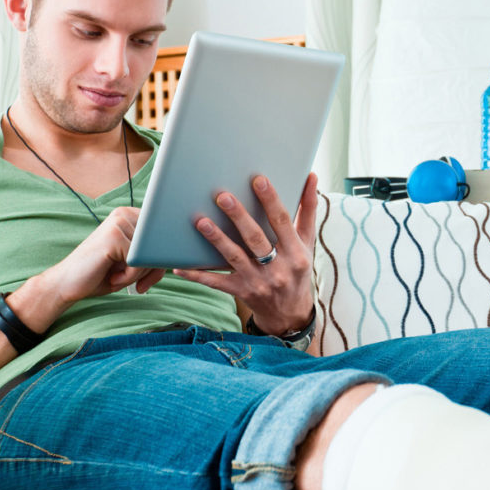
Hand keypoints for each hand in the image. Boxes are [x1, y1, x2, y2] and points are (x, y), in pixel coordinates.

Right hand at [36, 206, 165, 306]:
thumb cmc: (103, 274)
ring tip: (117, 276)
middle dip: (151, 271)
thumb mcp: (134, 263)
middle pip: (160, 246)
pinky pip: (139, 263)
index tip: (147, 279)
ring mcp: (119, 223)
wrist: (67, 283)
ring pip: (151, 255)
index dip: (160, 262)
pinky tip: (112, 277)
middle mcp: (125, 214)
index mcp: (131, 216)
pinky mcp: (114, 236)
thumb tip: (174, 251)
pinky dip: (129, 277)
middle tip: (135, 283)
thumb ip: (154, 254)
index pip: (164, 237)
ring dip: (138, 275)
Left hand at [174, 173, 318, 335]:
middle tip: (222, 196)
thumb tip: (311, 176)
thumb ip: (308, 210)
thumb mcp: (307, 242)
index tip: (258, 180)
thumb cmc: (297, 269)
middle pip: (256, 238)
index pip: (282, 221)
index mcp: (296, 253)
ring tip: (201, 221)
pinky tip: (179, 267)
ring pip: (234, 257)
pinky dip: (197, 275)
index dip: (271, 200)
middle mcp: (278, 268)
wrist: (290, 313)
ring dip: (217, 239)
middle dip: (239, 216)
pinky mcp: (240, 292)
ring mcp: (257, 282)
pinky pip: (216, 282)